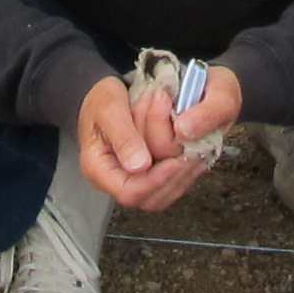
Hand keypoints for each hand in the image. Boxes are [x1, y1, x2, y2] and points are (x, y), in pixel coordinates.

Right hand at [76, 67, 236, 213]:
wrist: (107, 93)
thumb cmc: (103, 99)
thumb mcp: (110, 109)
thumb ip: (124, 137)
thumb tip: (139, 166)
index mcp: (98, 168)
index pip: (129, 191)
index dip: (155, 181)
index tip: (176, 161)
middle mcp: (115, 179)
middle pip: (149, 199)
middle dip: (173, 178)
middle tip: (191, 156)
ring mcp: (133, 179)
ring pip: (163, 195)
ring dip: (183, 176)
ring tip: (194, 153)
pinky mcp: (148, 174)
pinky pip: (169, 185)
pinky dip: (185, 172)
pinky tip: (194, 155)